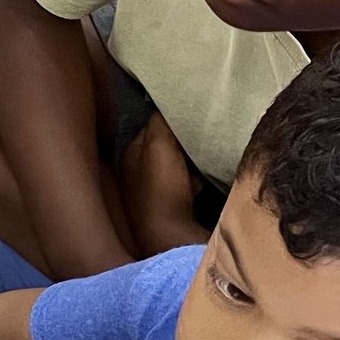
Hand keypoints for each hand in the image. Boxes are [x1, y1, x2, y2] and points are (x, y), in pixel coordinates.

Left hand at [117, 116, 211, 256]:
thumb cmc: (160, 187)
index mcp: (131, 151)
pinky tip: (205, 182)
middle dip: (183, 138)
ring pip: (178, 163)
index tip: (193, 110)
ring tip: (208, 153)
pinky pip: (188, 183)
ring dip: (192, 159)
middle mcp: (137, 170)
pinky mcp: (172, 207)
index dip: (172, 116)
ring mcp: (154, 191)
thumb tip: (168, 102)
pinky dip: (197, 179)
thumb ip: (161, 120)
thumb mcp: (158, 144)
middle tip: (205, 132)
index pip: (152, 124)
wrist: (168, 236)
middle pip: (166, 144)